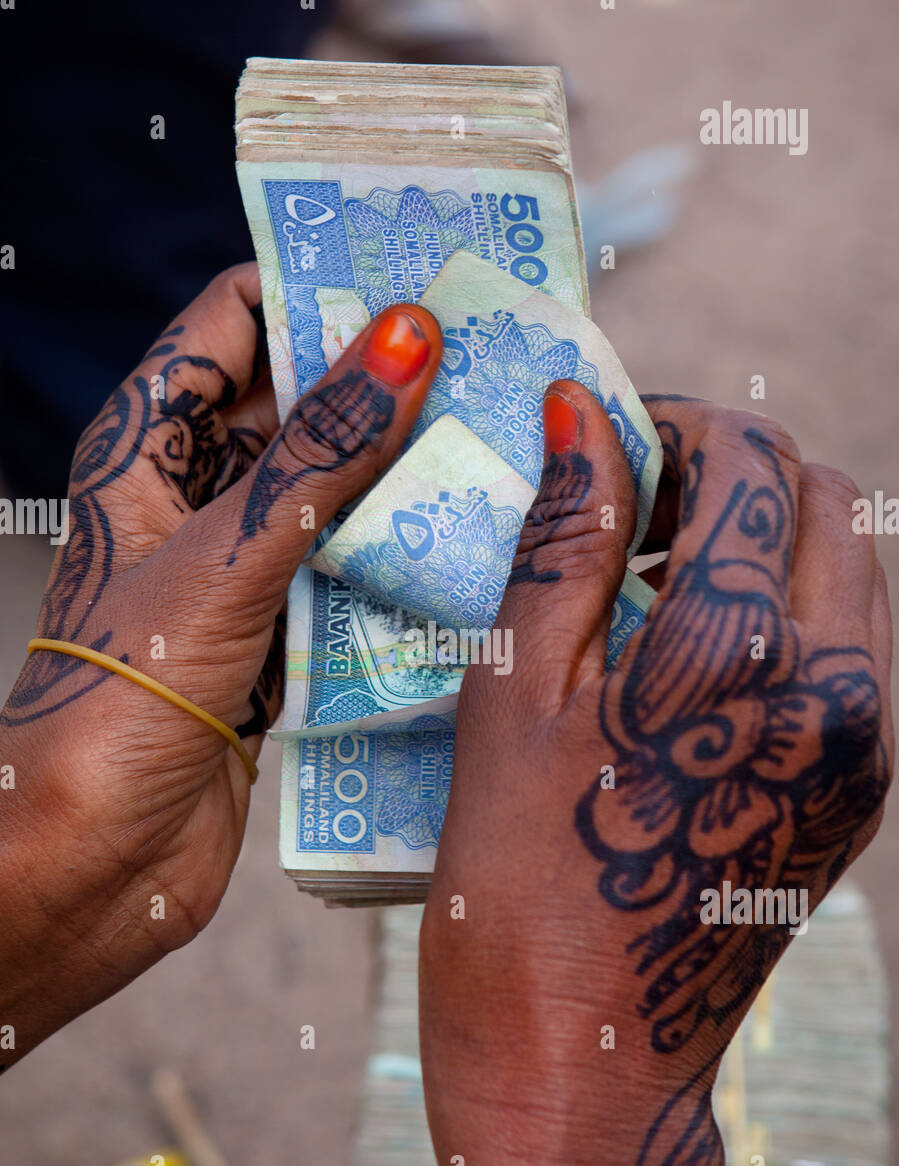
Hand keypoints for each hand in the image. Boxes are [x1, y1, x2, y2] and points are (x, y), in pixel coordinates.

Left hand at [0, 264, 441, 1064]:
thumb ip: (320, 452)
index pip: (233, 325)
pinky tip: (465, 544)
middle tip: (488, 356)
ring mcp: (234, 570)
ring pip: (329, 493)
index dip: (316, 287)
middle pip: (295, 406)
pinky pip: (343, 574)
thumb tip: (406, 337)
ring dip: (398, 475)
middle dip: (381, 381)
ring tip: (498, 440)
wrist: (96, 862)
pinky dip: (394, 559)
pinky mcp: (272, 638)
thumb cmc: (122, 703)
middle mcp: (189, 499)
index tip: (415, 265)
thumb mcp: (228, 557)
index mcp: (145, 449)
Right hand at [419, 385, 892, 1165]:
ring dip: (763, 538)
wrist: (585, 1067)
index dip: (673, 424)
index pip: (748, 469)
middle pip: (825, 504)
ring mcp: (864, 753)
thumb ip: (565, 541)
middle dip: (734, 470)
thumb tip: (580, 413)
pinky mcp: (859, 797)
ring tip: (651, 570)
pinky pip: (845, 654)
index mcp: (746, 661)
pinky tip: (687, 651)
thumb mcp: (515, 697)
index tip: (604, 435)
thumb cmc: (516, 893)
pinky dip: (781, 612)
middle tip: (631, 495)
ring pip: (848, 576)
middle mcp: (840, 696)